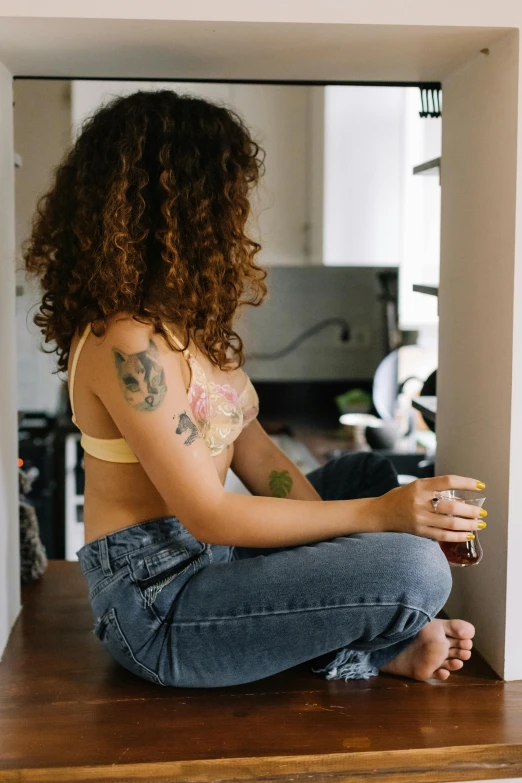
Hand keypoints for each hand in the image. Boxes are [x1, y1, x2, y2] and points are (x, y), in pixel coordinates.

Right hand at [372, 475, 486, 541]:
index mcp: (420, 486)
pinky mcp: (419, 531)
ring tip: (479, 524)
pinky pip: (443, 535)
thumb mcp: (417, 487)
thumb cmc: (401, 498)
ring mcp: (419, 518)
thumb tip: (463, 499)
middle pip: (452, 506)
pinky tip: (468, 535)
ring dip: (469, 524)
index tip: (481, 486)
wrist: (380, 513)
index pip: (448, 481)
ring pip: (450, 523)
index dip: (467, 483)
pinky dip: (458, 536)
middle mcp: (419, 501)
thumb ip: (436, 491)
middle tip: (483, 512)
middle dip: (472, 510)